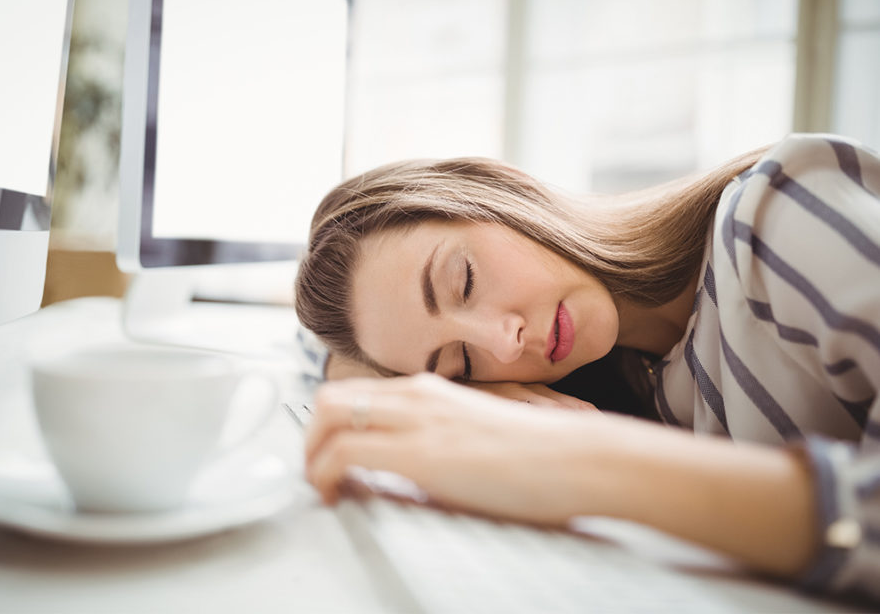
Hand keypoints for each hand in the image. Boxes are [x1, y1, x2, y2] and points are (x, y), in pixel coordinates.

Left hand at [304, 373, 599, 523]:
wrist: (578, 459)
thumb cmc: (541, 457)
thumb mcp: (476, 437)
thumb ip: (438, 442)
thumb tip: (410, 474)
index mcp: (431, 391)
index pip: (357, 395)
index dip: (330, 428)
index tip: (329, 460)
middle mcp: (417, 395)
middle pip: (332, 398)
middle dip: (311, 438)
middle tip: (315, 474)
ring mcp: (417, 420)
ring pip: (328, 416)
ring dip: (311, 454)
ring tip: (321, 488)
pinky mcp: (420, 453)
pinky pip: (344, 453)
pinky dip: (324, 475)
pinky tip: (336, 496)